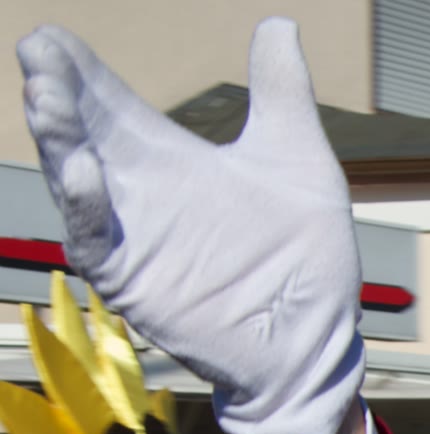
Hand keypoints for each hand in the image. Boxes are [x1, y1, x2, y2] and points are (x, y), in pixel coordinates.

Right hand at [19, 20, 362, 433]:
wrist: (319, 336)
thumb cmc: (307, 256)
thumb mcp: (297, 159)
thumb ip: (281, 92)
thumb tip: (277, 24)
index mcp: (168, 158)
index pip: (108, 102)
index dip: (79, 71)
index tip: (53, 37)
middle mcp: (140, 193)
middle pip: (82, 133)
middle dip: (56, 94)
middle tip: (41, 55)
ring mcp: (134, 237)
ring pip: (78, 183)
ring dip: (60, 142)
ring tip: (48, 99)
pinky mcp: (137, 282)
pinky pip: (100, 242)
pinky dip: (89, 207)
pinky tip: (85, 171)